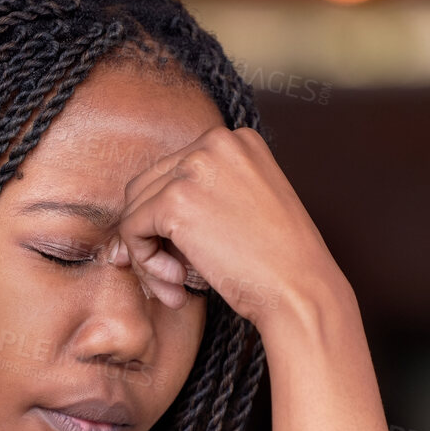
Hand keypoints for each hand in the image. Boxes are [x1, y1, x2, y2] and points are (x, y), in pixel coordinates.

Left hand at [106, 126, 350, 331]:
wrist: (300, 290)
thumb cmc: (278, 263)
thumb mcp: (243, 209)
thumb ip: (199, 199)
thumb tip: (129, 226)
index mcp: (236, 140)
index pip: (173, 172)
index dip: (164, 219)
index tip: (176, 257)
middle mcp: (214, 142)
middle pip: (146, 187)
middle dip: (148, 236)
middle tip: (169, 279)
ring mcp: (193, 167)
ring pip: (134, 209)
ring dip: (146, 255)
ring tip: (175, 288)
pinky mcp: (174, 200)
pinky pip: (131, 230)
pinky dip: (145, 263)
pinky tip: (177, 286)